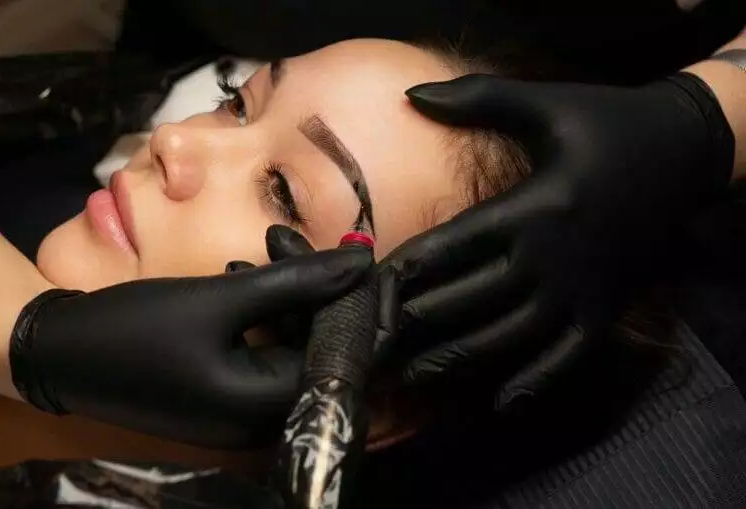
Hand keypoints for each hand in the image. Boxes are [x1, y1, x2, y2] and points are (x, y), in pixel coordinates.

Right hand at [9, 225, 371, 448]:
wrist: (58, 354)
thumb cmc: (137, 328)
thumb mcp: (222, 297)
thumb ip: (299, 280)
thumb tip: (362, 258)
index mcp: (271, 405)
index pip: (350, 356)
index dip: (367, 304)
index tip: (365, 254)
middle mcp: (267, 418)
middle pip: (324, 348)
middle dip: (319, 291)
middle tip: (291, 239)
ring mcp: (248, 410)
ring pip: (296, 344)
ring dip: (289, 295)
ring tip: (263, 249)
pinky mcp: (230, 395)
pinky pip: (270, 351)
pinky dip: (266, 314)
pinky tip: (243, 273)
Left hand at [376, 73, 734, 406]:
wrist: (685, 153)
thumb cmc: (608, 125)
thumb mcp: (547, 104)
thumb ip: (478, 98)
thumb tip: (410, 94)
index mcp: (532, 207)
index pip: (452, 246)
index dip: (404, 270)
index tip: (363, 291)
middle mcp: (551, 257)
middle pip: (471, 298)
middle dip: (418, 321)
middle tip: (371, 343)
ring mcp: (579, 291)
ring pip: (509, 336)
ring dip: (459, 358)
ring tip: (413, 376)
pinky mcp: (604, 311)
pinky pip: (566, 358)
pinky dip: (535, 382)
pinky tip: (502, 403)